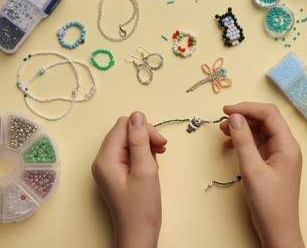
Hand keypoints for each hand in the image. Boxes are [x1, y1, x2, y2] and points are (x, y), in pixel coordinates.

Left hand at [92, 112, 166, 247]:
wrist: (139, 233)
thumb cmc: (142, 207)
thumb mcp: (145, 169)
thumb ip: (140, 140)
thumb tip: (137, 115)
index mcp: (106, 159)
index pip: (123, 125)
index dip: (144, 129)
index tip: (159, 143)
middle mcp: (102, 160)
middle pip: (124, 132)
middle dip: (144, 137)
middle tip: (161, 150)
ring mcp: (107, 167)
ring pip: (128, 142)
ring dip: (144, 146)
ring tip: (155, 162)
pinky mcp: (114, 172)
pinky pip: (128, 153)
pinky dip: (141, 155)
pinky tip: (150, 166)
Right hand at [220, 102, 303, 247]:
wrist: (277, 229)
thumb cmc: (269, 203)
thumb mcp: (252, 169)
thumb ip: (243, 141)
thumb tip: (235, 117)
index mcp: (287, 145)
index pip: (269, 114)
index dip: (247, 108)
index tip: (227, 110)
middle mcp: (285, 146)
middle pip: (265, 120)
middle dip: (244, 117)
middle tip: (224, 121)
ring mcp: (278, 154)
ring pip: (260, 131)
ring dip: (242, 128)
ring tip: (224, 131)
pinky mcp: (271, 162)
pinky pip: (257, 144)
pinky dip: (243, 141)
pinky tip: (229, 145)